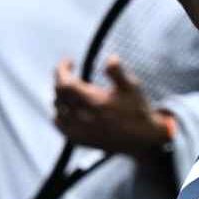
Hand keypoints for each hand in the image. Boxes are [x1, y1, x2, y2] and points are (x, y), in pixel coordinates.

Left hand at [52, 56, 171, 155]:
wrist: (142, 139)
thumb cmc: (137, 110)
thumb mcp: (132, 87)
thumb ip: (118, 72)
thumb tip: (111, 58)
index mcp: (96, 102)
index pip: (65, 84)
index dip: (62, 69)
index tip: (70, 61)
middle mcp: (85, 118)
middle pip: (59, 95)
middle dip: (61, 79)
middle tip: (69, 71)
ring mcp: (81, 131)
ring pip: (57, 110)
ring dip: (59, 96)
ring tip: (70, 88)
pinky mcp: (81, 141)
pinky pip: (60, 127)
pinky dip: (59, 114)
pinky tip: (67, 108)